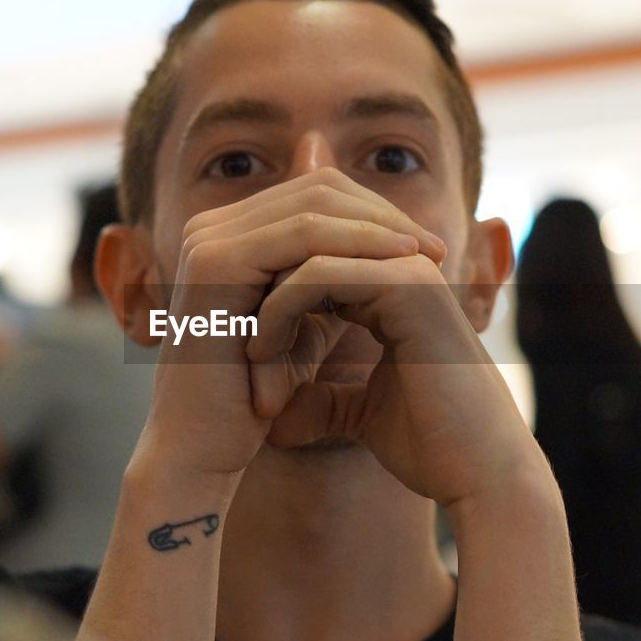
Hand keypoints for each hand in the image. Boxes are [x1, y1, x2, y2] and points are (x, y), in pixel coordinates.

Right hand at [140, 168, 446, 478]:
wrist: (202, 451)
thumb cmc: (253, 399)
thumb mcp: (302, 328)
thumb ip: (327, 287)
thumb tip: (380, 257)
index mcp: (228, 236)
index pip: (315, 196)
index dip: (375, 214)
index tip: (427, 246)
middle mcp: (210, 228)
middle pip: (317, 189)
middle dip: (385, 214)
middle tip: (437, 247)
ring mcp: (207, 240)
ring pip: (315, 204)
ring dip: (380, 226)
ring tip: (429, 255)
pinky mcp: (215, 263)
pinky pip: (302, 235)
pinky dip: (358, 242)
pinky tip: (400, 262)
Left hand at [246, 249, 545, 508]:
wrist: (482, 476)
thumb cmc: (432, 448)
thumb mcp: (358, 416)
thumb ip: (321, 402)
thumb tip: (274, 419)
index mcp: (394, 288)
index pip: (310, 259)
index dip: (266, 296)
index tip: (236, 347)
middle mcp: (403, 267)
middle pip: (304, 243)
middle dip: (259, 289)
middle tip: (225, 340)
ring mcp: (408, 270)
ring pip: (304, 251)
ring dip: (262, 303)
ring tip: (246, 355)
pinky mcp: (408, 286)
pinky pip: (318, 273)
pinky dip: (278, 309)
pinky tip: (260, 352)